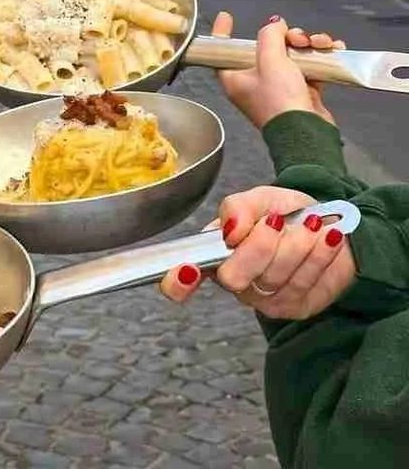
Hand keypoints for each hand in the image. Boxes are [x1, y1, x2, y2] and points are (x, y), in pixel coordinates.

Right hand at [159, 186, 355, 319]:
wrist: (327, 224)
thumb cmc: (285, 213)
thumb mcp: (260, 198)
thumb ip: (239, 207)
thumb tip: (232, 229)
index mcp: (215, 254)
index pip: (181, 281)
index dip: (177, 281)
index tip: (186, 271)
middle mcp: (235, 282)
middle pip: (235, 277)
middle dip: (260, 245)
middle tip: (277, 222)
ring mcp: (265, 300)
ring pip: (275, 279)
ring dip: (298, 243)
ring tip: (311, 222)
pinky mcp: (297, 307)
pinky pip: (306, 284)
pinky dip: (320, 254)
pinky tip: (327, 236)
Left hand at [213, 11, 343, 128]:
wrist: (307, 133)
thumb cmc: (280, 102)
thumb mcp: (270, 61)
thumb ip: (269, 36)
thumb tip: (275, 24)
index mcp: (235, 78)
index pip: (223, 51)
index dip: (223, 33)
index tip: (226, 17)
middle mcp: (254, 82)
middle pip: (266, 48)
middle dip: (286, 36)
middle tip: (297, 38)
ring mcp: (278, 87)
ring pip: (292, 54)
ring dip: (308, 44)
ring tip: (320, 43)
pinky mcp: (301, 91)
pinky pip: (309, 66)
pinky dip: (320, 56)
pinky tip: (333, 49)